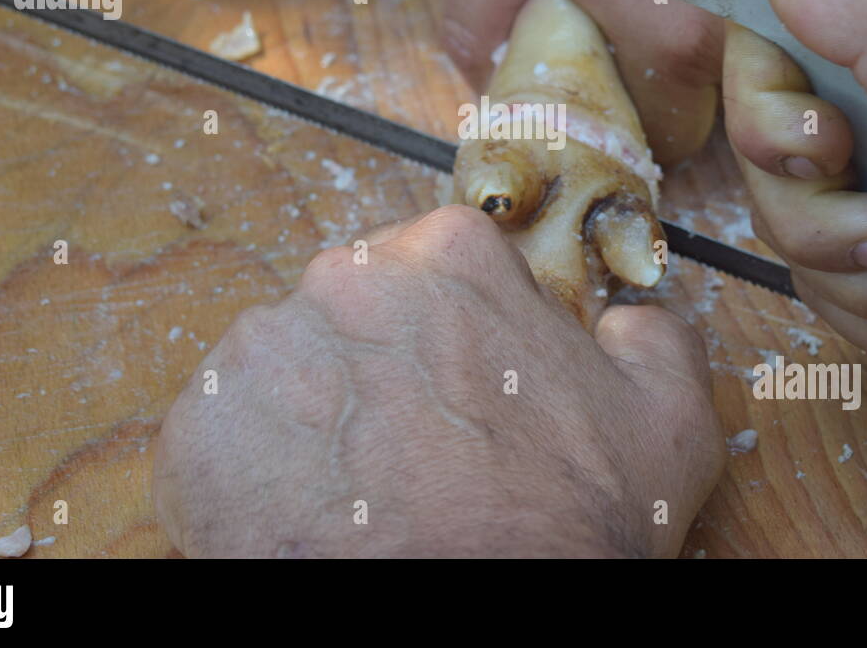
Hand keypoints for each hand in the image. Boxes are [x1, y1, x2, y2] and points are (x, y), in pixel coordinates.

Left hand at [153, 205, 723, 556]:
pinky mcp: (201, 428)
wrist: (468, 613)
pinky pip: (219, 438)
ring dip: (310, 419)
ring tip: (359, 492)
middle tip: (411, 452)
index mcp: (451, 255)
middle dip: (376, 369)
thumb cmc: (563, 527)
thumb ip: (654, 338)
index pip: (432, 268)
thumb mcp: (666, 424)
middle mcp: (347, 276)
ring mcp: (264, 349)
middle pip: (352, 310)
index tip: (459, 395)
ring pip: (282, 370)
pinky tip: (306, 517)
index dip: (452, 338)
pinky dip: (250, 475)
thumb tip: (625, 318)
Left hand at [443, 0, 857, 163]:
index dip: (633, 121)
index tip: (615, 91)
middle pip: (723, 106)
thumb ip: (482, 15)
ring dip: (723, 36)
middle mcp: (753, 14)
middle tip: (638, 33)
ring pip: (765, 50)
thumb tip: (484, 74)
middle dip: (678, 87)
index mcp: (674, 31)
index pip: (667, 137)